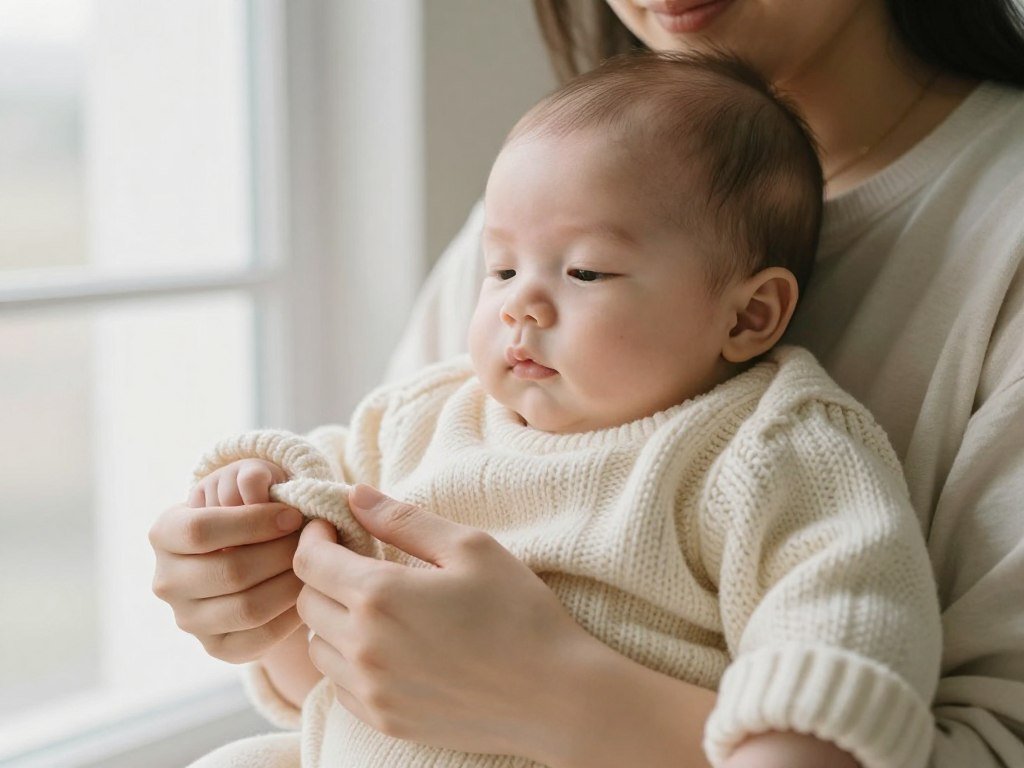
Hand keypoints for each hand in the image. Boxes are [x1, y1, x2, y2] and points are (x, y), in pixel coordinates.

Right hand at [149, 456, 303, 663]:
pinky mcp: (215, 648)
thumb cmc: (255, 512)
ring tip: (315, 567)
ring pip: (247, 608)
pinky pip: (258, 638)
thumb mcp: (251, 485)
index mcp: (165, 533)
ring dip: (290, 584)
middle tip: (314, 543)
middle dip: (281, 554)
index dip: (253, 522)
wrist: (255, 554)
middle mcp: (166, 581)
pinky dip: (291, 616)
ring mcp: (188, 619)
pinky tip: (308, 593)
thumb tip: (257, 486)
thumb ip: (254, 477)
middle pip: (229, 571)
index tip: (293, 515)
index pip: (200, 530)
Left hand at [293, 484, 596, 760]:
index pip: (309, 562)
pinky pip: (339, 686)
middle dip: (323, 576)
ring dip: (333, 621)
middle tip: (358, 562)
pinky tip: (389, 648)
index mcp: (381, 596)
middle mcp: (364, 647)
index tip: (333, 528)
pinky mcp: (384, 721)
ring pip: (318, 648)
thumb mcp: (470, 547)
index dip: (314, 538)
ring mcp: (372, 690)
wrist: (555, 697)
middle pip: (307, 603)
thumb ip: (403, 519)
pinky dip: (349, 662)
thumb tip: (355, 494)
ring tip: (375, 607)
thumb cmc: (519, 612)